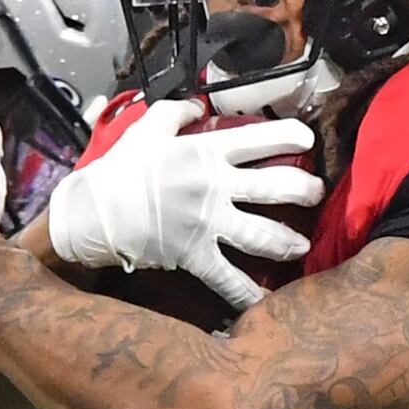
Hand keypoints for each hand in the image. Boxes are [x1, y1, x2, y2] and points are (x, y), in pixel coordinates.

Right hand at [44, 100, 317, 309]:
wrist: (92, 212)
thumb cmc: (119, 169)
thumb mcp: (146, 129)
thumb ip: (175, 112)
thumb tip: (197, 104)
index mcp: (206, 152)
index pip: (261, 138)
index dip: (292, 136)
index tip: (308, 140)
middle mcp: (214, 187)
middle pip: (275, 186)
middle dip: (305, 190)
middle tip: (316, 193)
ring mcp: (207, 224)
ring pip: (262, 234)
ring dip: (287, 242)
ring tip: (301, 246)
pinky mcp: (195, 255)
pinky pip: (227, 278)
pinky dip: (247, 294)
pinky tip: (266, 304)